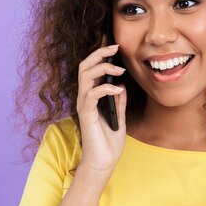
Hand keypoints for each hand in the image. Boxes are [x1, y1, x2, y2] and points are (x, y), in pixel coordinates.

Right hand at [76, 34, 126, 176]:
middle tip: (116, 47)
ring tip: (120, 69)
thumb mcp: (119, 117)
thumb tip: (121, 85)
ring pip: (85, 76)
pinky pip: (91, 95)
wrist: (104, 162)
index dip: (100, 54)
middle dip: (99, 53)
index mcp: (92, 97)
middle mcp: (85, 98)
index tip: (113, 42)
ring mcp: (84, 106)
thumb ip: (118, 101)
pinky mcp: (86, 115)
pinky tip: (117, 89)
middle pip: (85, 66)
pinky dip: (105, 89)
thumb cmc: (109, 142)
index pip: (92, 69)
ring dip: (103, 68)